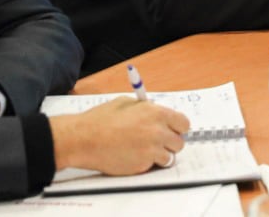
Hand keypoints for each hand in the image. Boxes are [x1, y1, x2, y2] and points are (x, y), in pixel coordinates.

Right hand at [51, 96, 189, 174]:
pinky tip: (134, 156)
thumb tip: (157, 112)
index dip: (178, 127)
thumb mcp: (127, 103)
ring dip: (160, 154)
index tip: (173, 129)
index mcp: (155, 113)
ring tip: (144, 149)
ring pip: (169, 157)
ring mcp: (151, 151)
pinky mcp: (142, 166)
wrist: (84, 139)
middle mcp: (157, 132)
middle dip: (170, 142)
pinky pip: (153, 166)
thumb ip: (146, 108)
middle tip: (158, 141)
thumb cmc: (101, 119)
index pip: (183, 123)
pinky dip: (147, 163)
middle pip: (179, 142)